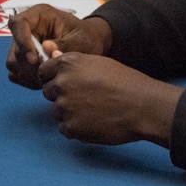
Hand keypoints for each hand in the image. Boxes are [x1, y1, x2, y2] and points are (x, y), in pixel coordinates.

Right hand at [6, 6, 110, 88]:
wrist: (89, 45)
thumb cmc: (86, 37)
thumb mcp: (81, 39)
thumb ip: (65, 44)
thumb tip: (46, 47)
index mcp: (39, 15)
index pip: (18, 23)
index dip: (22, 42)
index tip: (35, 60)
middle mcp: (27, 28)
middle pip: (14, 48)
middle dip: (30, 65)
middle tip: (50, 73)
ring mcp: (23, 44)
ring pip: (13, 62)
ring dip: (29, 74)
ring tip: (50, 76)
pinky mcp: (22, 59)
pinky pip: (16, 73)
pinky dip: (28, 80)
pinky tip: (45, 79)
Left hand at [39, 53, 180, 146]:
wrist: (142, 106)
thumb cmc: (125, 82)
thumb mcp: (98, 63)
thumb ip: (73, 64)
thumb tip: (53, 57)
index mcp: (68, 64)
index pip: (43, 71)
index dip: (53, 78)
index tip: (63, 85)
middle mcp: (62, 83)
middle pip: (48, 92)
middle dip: (61, 96)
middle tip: (84, 100)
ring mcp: (64, 106)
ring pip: (56, 112)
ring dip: (69, 113)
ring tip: (92, 112)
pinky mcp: (70, 127)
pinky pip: (64, 128)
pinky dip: (76, 128)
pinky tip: (93, 123)